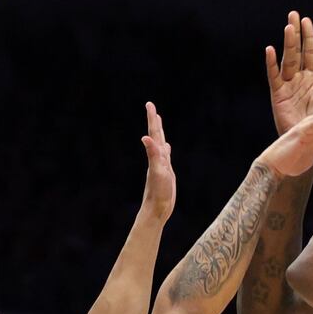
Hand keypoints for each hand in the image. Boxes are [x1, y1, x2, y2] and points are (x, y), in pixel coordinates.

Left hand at [140, 102, 175, 222]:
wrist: (157, 209)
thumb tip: (145, 138)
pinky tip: (167, 148)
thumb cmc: (157, 192)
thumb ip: (152, 154)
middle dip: (155, 121)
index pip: (154, 134)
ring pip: (161, 145)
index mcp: (156, 156)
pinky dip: (166, 149)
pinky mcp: (166, 173)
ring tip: (158, 122)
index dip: (152, 119)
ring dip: (160, 133)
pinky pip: (166, 157)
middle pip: (157, 136)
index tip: (150, 104)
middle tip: (151, 107)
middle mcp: (157, 158)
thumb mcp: (157, 172)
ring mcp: (161, 165)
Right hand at [266, 11, 312, 135]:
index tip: (306, 20)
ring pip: (287, 59)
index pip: (308, 53)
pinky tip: (270, 50)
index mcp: (308, 78)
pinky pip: (274, 76)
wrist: (306, 142)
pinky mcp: (278, 95)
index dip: (308, 37)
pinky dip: (271, 63)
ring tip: (288, 27)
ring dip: (288, 43)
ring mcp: (286, 85)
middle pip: (295, 51)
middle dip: (295, 33)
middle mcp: (296, 78)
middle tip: (293, 14)